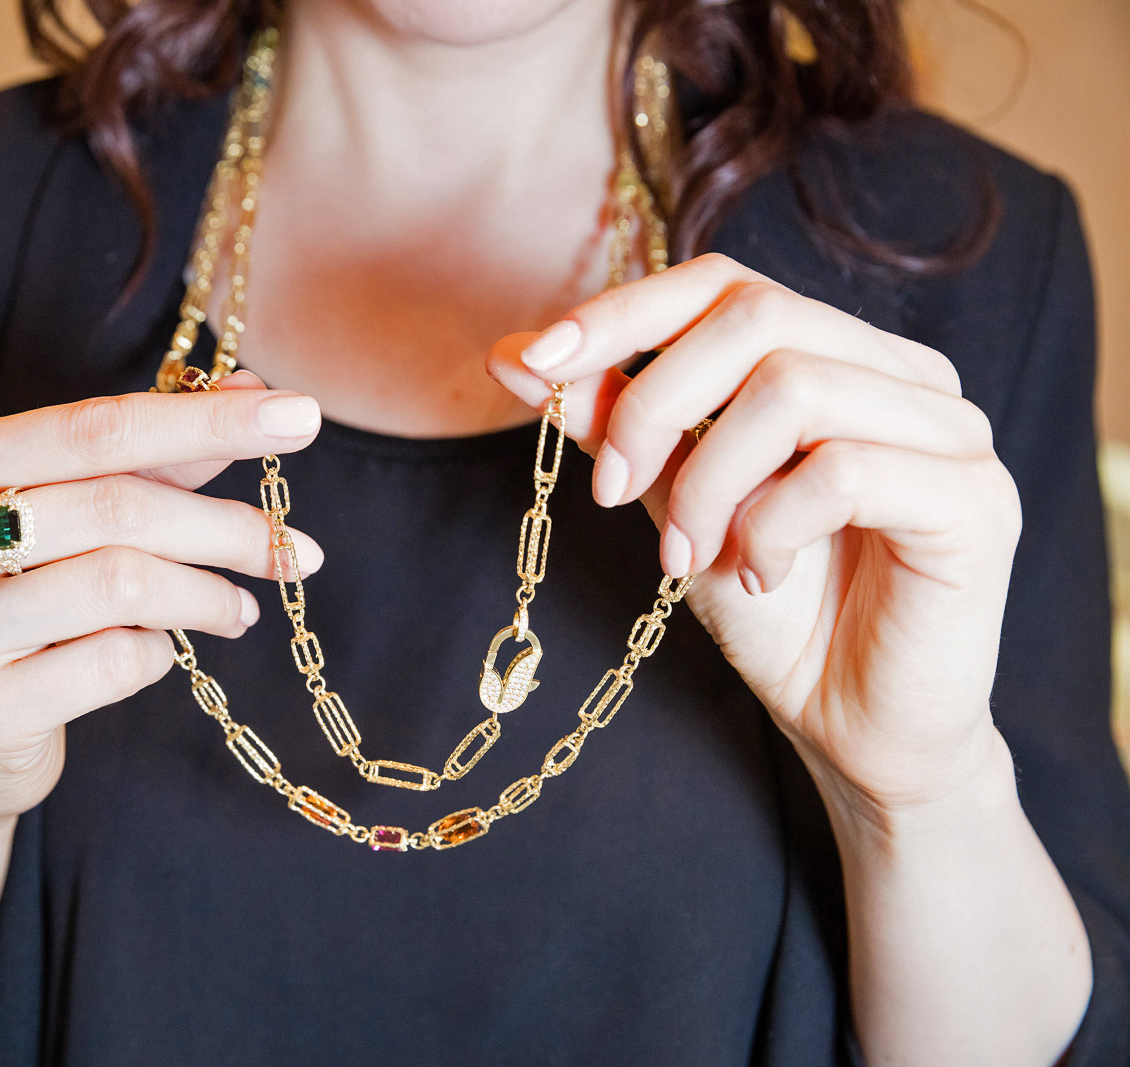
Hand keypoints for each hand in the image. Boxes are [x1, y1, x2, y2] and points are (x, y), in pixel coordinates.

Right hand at [0, 371, 324, 821]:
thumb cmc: (21, 599)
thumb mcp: (74, 515)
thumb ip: (153, 455)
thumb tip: (251, 388)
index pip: (94, 427)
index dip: (205, 421)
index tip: (300, 417)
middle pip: (113, 507)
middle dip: (224, 527)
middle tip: (297, 552)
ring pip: (119, 586)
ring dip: (205, 596)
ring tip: (241, 609)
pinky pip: (110, 666)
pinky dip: (158, 654)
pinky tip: (160, 654)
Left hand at [488, 254, 1022, 817]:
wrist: (855, 726)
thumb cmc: (776, 610)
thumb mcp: (675, 500)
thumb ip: (615, 421)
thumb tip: (513, 353)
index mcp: (840, 355)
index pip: (727, 282)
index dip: (626, 311)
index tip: (538, 364)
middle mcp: (906, 374)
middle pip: (758, 317)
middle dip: (655, 402)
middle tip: (611, 493)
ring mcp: (952, 432)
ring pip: (795, 389)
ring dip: (708, 481)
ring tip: (687, 557)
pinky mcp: (975, 502)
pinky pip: (845, 472)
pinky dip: (771, 526)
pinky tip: (761, 576)